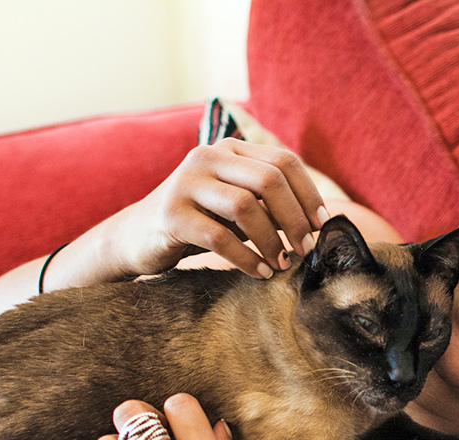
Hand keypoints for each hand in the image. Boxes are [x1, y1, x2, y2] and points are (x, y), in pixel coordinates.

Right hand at [107, 139, 328, 278]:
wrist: (137, 237)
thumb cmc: (199, 223)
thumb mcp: (236, 207)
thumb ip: (268, 204)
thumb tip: (316, 222)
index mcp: (229, 149)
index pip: (284, 162)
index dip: (309, 195)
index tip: (321, 226)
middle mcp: (207, 156)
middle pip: (269, 180)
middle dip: (294, 218)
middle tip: (306, 249)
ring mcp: (186, 183)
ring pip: (245, 206)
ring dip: (272, 240)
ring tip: (282, 264)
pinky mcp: (170, 214)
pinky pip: (219, 237)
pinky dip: (245, 258)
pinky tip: (259, 272)